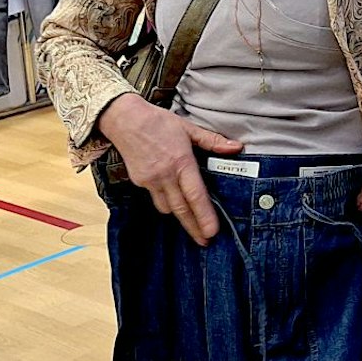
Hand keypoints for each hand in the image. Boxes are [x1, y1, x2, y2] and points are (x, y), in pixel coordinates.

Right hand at [98, 93, 243, 243]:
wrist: (124, 119)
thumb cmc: (158, 122)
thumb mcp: (188, 128)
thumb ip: (213, 141)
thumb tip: (237, 147)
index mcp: (181, 162)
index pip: (196, 196)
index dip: (204, 216)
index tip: (212, 232)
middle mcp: (165, 175)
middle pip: (181, 210)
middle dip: (194, 228)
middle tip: (205, 241)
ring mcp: (150, 181)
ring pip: (167, 207)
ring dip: (179, 216)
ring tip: (192, 223)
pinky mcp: (139, 183)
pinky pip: (155, 199)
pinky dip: (166, 203)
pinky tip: (173, 201)